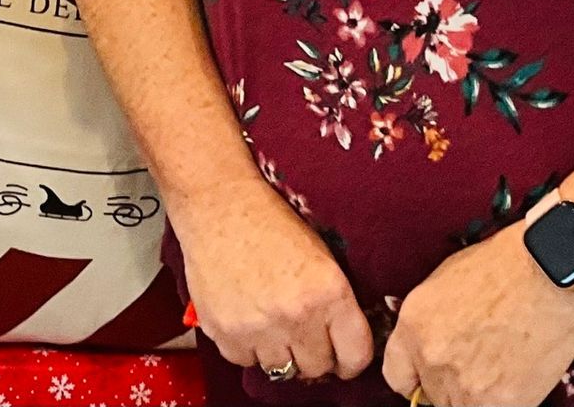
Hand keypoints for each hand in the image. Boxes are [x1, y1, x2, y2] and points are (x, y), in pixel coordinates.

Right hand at [169, 173, 374, 383]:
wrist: (218, 203)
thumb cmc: (270, 223)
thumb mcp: (320, 256)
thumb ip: (335, 304)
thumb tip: (341, 348)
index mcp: (329, 291)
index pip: (355, 356)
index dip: (349, 360)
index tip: (340, 356)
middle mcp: (296, 314)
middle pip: (317, 369)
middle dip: (311, 353)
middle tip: (299, 331)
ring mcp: (259, 326)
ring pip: (281, 370)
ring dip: (278, 351)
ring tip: (268, 319)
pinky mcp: (224, 331)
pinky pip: (245, 361)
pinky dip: (245, 346)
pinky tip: (244, 316)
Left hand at [383, 227, 573, 406]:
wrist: (548, 273)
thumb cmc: (500, 268)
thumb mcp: (444, 285)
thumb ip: (429, 325)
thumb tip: (428, 349)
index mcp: (412, 325)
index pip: (397, 376)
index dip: (417, 378)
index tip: (429, 377)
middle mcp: (431, 357)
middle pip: (433, 395)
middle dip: (451, 383)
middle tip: (477, 361)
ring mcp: (465, 385)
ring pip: (462, 406)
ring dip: (477, 395)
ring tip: (499, 364)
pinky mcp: (501, 402)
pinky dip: (505, 399)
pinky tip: (517, 373)